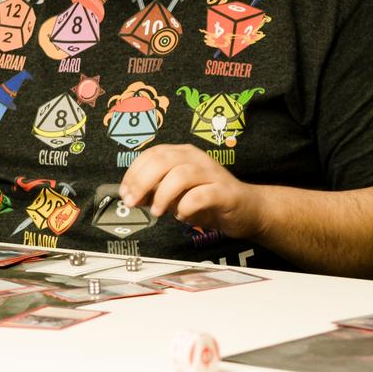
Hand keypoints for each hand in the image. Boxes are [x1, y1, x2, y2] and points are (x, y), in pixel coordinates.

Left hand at [121, 144, 266, 238]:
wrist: (248, 210)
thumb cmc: (209, 200)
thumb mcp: (176, 195)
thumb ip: (155, 191)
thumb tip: (131, 195)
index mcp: (183, 155)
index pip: (151, 154)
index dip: (133, 173)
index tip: (125, 193)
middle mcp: (197, 159)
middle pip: (163, 160)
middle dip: (142, 182)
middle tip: (133, 203)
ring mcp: (212, 174)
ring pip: (181, 174)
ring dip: (163, 194)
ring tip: (158, 212)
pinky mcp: (225, 192)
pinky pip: (201, 195)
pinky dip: (186, 207)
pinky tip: (183, 216)